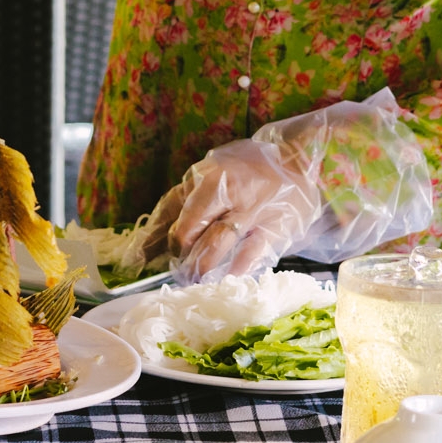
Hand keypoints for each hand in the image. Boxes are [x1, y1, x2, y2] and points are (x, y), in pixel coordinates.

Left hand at [130, 140, 321, 283]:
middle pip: (189, 229)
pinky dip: (235, 270)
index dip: (154, 236)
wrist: (299, 162)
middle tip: (178, 268)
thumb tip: (151, 240)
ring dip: (201, 267)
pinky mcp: (274, 228)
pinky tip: (226, 280)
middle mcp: (226, 190)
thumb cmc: (249, 171)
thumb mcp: (214, 173)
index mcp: (207, 176)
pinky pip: (249, 255)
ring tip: (195, 278)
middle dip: (179, 254)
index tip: (141, 258)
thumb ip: (186, 201)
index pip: (170, 207)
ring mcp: (251, 210)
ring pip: (216, 244)